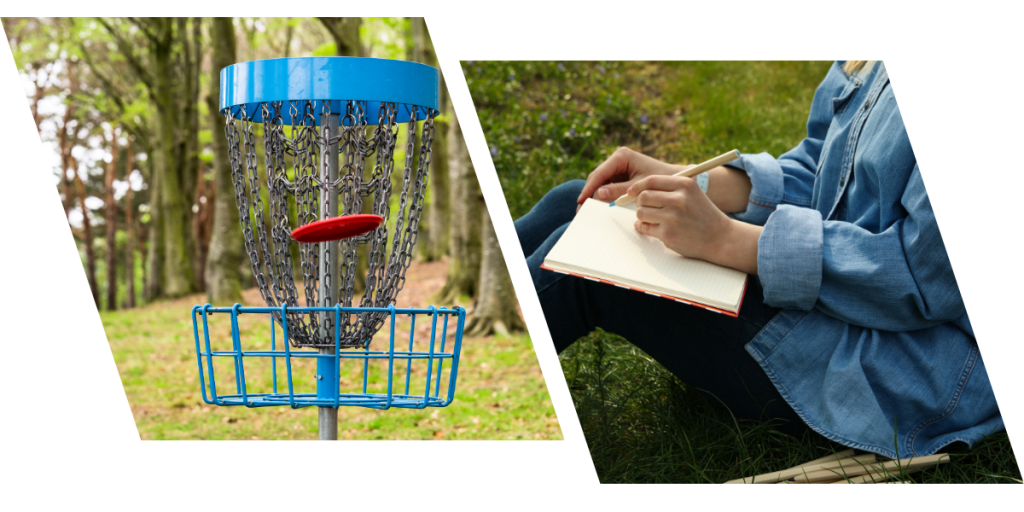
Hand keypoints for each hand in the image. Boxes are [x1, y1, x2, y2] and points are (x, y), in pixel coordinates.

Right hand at [576, 147, 685, 209]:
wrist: (677, 179)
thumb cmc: (660, 180)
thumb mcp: (638, 186)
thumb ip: (618, 190)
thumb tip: (598, 194)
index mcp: (621, 156)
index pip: (600, 173)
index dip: (589, 188)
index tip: (582, 200)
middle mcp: (617, 159)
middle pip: (597, 177)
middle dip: (589, 192)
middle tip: (580, 209)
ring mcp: (618, 167)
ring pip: (600, 182)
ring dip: (594, 195)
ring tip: (585, 209)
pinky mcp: (621, 175)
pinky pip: (607, 186)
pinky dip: (603, 196)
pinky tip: (597, 206)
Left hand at [630, 175, 761, 274]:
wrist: (720, 238)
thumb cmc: (702, 214)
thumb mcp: (692, 193)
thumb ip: (668, 188)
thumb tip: (637, 190)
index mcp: (684, 184)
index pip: (651, 180)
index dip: (637, 186)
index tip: (631, 192)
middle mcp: (679, 199)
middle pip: (643, 196)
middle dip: (640, 202)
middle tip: (645, 208)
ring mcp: (672, 217)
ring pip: (641, 212)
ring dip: (642, 216)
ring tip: (651, 219)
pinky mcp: (668, 234)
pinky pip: (645, 228)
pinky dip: (644, 228)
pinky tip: (653, 228)